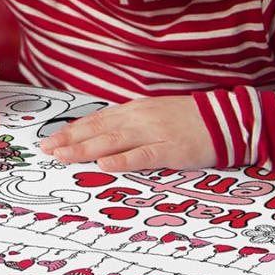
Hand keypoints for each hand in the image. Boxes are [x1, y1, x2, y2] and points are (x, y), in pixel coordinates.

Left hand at [39, 95, 215, 170]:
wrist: (228, 118)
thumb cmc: (190, 120)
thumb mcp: (154, 115)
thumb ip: (129, 125)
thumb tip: (102, 139)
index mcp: (134, 109)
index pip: (96, 120)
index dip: (71, 130)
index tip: (50, 140)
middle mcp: (140, 117)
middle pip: (98, 129)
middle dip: (69, 140)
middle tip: (46, 150)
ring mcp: (155, 132)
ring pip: (113, 141)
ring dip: (86, 149)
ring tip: (63, 156)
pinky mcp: (172, 148)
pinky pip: (143, 155)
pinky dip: (123, 160)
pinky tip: (104, 165)